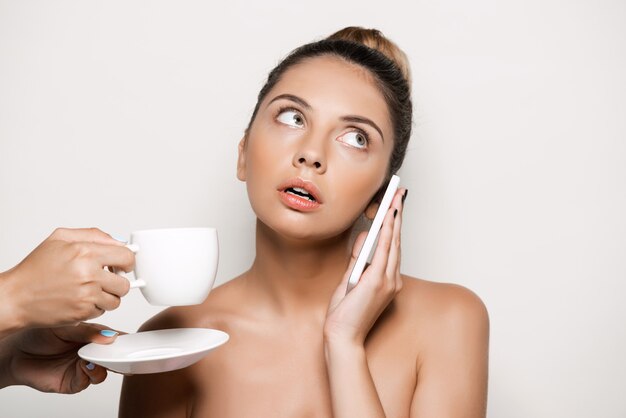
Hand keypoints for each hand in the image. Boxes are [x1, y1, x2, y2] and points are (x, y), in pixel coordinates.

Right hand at [0, 228, 134, 334]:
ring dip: (107, 296)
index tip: (121, 265)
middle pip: (125, 282)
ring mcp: (86, 294)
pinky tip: (81, 300)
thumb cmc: (36, 268)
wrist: (15, 297)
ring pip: (116, 299)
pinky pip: (103, 311)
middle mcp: (88, 273)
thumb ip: (93, 235)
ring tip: (92, 291)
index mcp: (85, 252)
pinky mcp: (82, 311)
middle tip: (105, 280)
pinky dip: (95, 307)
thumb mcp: (60, 238)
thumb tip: (119, 241)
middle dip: (118, 281)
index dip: (126, 261)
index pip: (127, 256)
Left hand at [0, 322, 121, 392]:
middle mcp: (90, 352)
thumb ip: (88, 331)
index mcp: (93, 336)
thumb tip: (110, 336)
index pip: (115, 339)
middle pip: (113, 357)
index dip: (125, 341)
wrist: (15, 351)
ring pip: (103, 371)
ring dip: (104, 366)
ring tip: (97, 358)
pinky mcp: (72, 381)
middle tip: (119, 351)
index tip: (133, 341)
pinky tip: (85, 365)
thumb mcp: (67, 326)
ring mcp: (82, 367)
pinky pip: (87, 381)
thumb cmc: (38, 334)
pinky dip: (89, 374)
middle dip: (119, 356)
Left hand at [324, 189, 405, 345]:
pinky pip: (383, 251)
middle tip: (398, 194)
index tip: (395, 206)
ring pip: (392, 243)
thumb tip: (364, 235)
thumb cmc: (346, 313)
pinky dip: (387, 232)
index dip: (394, 225)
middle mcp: (392, 279)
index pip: (391, 247)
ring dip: (394, 219)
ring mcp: (387, 281)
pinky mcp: (378, 281)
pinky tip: (388, 218)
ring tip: (395, 199)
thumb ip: (358, 258)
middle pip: (395, 241)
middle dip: (396, 216)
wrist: (343, 336)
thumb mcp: (350, 279)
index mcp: (387, 280)